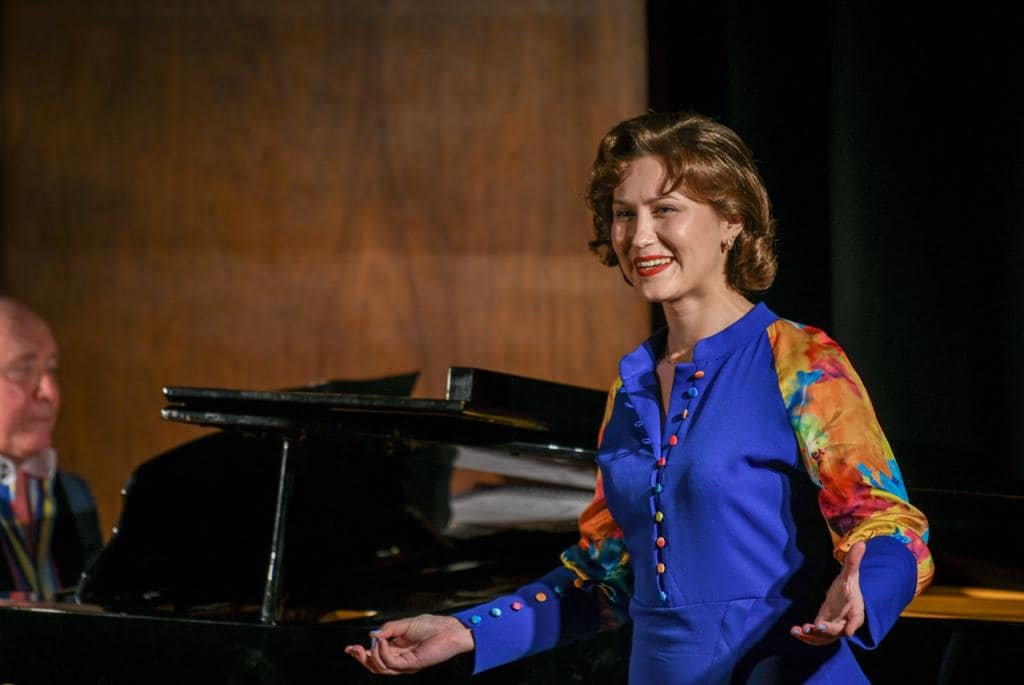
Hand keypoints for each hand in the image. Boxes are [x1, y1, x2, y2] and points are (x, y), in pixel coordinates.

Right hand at [344, 614, 473, 674]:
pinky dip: (382, 652)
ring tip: (372, 642)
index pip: (375, 657)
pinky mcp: (411, 665)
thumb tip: (371, 635)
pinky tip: (381, 641)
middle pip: (375, 666)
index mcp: (397, 649)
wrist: (450, 629)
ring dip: (372, 655)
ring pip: (380, 668)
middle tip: (353, 649)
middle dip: (361, 658)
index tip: (348, 648)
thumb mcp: (404, 624)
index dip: (360, 654)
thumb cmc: (432, 625)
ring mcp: (405, 664)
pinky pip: (390, 663)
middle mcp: (400, 659)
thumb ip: (388, 629)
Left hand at [790, 541, 865, 645]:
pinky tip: (794, 630)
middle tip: (816, 626)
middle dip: (828, 630)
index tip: (848, 631)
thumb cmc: (848, 588)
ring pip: (824, 638)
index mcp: (856, 611)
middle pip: (838, 631)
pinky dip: (805, 636)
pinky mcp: (822, 631)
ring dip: (812, 637)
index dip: (853, 625)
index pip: (857, 620)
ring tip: (799, 630)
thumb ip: (853, 562)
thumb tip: (861, 543)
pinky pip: (815, 638)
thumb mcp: (849, 575)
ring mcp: (833, 629)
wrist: (843, 598)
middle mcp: (845, 623)